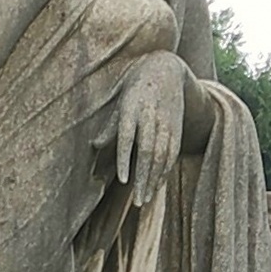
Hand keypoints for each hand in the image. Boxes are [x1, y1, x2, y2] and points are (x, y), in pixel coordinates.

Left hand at [113, 54, 191, 207]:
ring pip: (162, 156)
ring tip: (146, 199)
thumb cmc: (135, 88)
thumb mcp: (119, 102)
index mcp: (132, 109)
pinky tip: (157, 185)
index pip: (128, 137)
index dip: (125, 159)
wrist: (166, 69)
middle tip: (138, 202)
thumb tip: (94, 146)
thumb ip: (109, 126)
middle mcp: (150, 117)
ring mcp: (166, 124)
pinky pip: (172, 154)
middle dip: (143, 178)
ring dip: (154, 180)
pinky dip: (164, 171)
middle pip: (148, 152)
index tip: (123, 180)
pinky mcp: (176, 129)